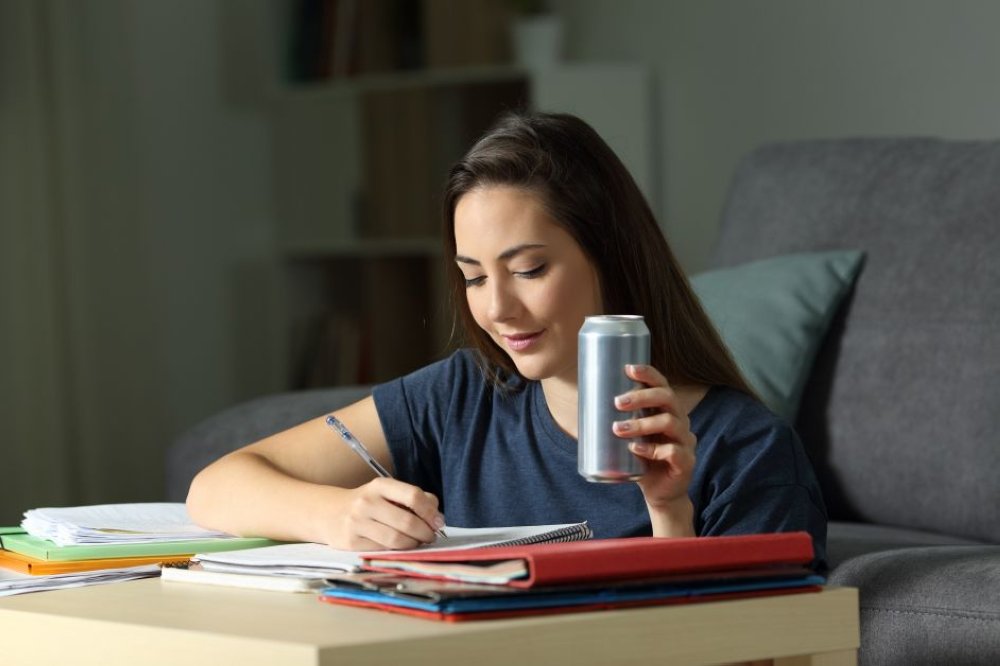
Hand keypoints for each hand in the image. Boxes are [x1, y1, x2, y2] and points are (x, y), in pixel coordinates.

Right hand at [321, 477, 445, 549]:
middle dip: (425, 533)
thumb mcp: (387, 493)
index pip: (413, 496)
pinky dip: (397, 551)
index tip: (438, 522)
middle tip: (430, 537)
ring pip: (396, 540)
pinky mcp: (351, 542)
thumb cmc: (368, 503)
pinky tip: (400, 547)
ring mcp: (357, 523)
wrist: (329, 513)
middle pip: (407, 522)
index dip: (430, 511)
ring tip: (417, 543)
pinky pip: (382, 550)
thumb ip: (414, 499)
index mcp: (380, 485)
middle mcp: (367, 502)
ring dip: (413, 544)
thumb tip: (437, 517)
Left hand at [612, 364, 696, 534]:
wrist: (659, 493)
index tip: (628, 369)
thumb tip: (585, 403)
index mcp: (667, 411)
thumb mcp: (630, 436)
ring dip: (641, 424)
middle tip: (617, 402)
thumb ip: (618, 420)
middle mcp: (680, 421)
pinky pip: (673, 451)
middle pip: (668, 398)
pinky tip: (635, 449)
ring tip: (618, 429)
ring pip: (669, 423)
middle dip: (642, 397)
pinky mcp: (686, 462)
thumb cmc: (642, 460)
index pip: (663, 385)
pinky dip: (652, 449)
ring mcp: (686, 441)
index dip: (648, 374)